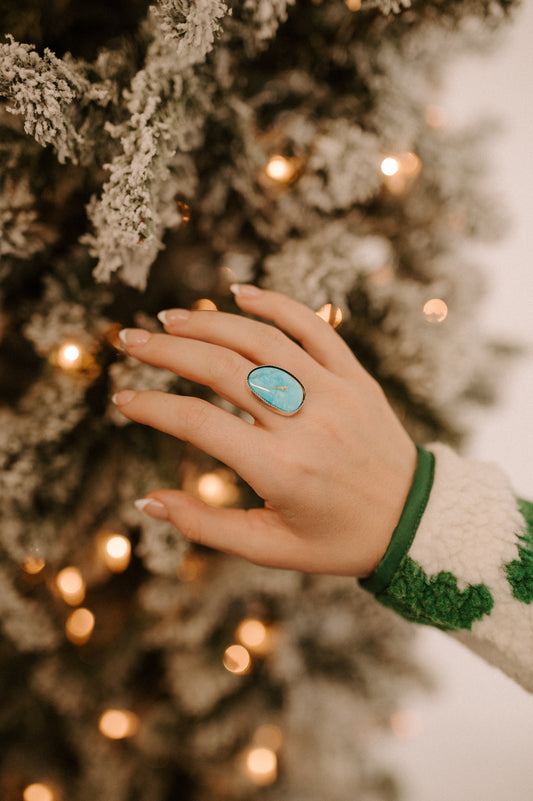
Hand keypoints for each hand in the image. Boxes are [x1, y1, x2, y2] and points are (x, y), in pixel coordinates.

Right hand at [113, 285, 416, 577]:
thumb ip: (206, 527)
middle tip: (130, 340)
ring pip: (262, 341)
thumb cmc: (336, 540)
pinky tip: (239, 292)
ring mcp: (335, 393)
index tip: (122, 399)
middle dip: (168, 352)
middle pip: (224, 369)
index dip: (153, 406)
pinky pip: (314, 328)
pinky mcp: (355, 377)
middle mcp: (307, 423)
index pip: (199, 423)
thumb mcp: (270, 549)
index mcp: (282, 470)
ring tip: (170, 320)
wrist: (413, 521)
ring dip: (210, 323)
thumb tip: (146, 502)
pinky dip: (277, 304)